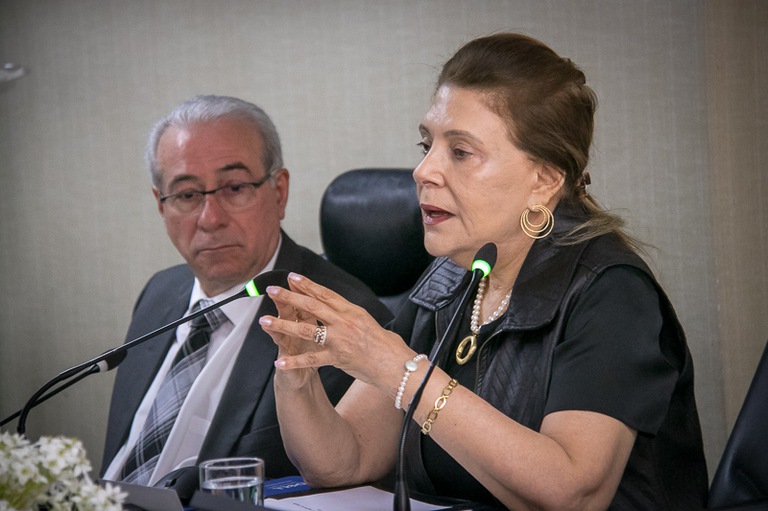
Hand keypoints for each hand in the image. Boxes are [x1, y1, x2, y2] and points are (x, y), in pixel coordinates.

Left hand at [259, 272, 414, 393]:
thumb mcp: (366, 322)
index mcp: (351, 311)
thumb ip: (348, 315)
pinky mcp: (337, 358)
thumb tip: (334, 307)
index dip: (307, 284)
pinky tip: (279, 362)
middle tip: (271, 291)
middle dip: (289, 297)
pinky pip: (311, 359)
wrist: (395, 364)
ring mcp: (339, 339)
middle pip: (311, 305)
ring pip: (306, 329)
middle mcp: (343, 321)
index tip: (292, 277)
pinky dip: (294, 361)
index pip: (325, 293)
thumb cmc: (384, 344)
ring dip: (283, 324)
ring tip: (264, 322)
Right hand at [260, 285, 321, 389]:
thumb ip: (321, 313)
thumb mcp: (323, 331)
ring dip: (274, 329)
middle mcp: (293, 332)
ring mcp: (289, 348)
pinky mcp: (288, 366)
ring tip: (264, 321)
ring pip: (281, 335)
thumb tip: (326, 295)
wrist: (302, 377)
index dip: (298, 291)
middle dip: (282, 303)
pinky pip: (289, 364)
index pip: (302, 302)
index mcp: (305, 322)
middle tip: (274, 291)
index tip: (294, 278)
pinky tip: (279, 362)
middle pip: (288, 314)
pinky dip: (287, 363)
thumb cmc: (314, 353)